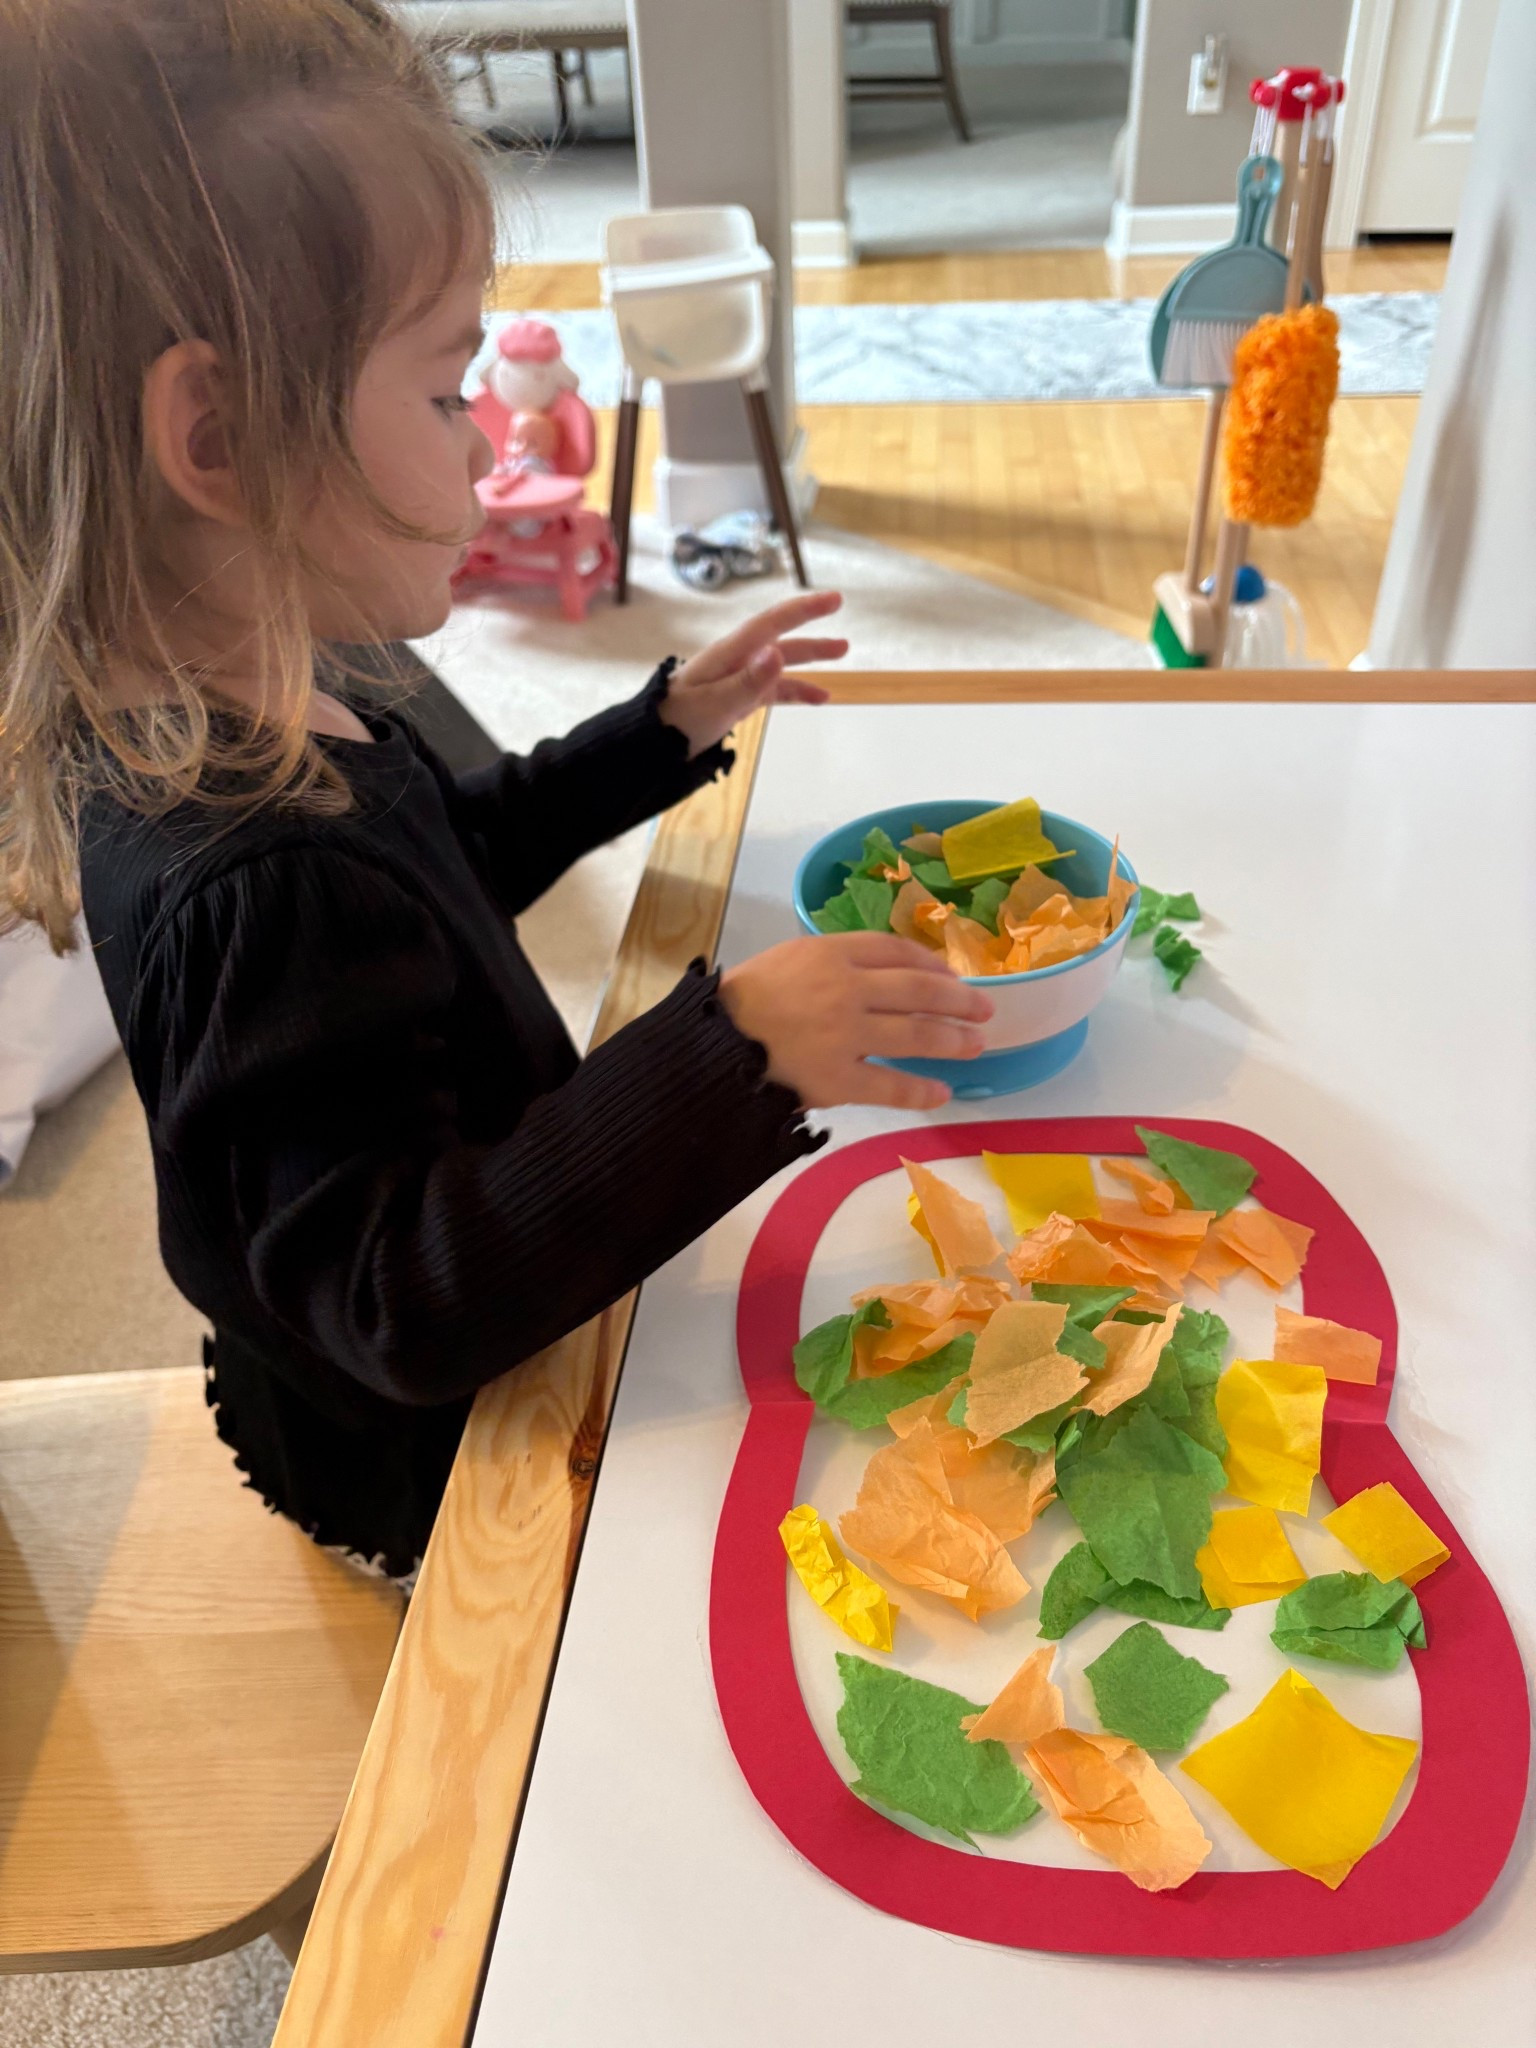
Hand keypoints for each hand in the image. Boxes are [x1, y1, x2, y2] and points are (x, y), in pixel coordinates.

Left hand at [659, 591, 846, 757]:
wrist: (653, 742)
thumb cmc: (679, 720)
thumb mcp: (716, 703)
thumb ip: (749, 680)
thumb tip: (777, 652)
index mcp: (730, 653)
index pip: (773, 623)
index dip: (804, 609)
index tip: (833, 599)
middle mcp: (737, 660)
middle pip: (781, 637)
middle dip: (811, 624)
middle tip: (838, 606)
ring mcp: (739, 678)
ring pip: (781, 662)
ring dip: (811, 656)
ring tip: (842, 651)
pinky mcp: (738, 697)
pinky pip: (774, 689)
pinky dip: (797, 690)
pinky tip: (819, 698)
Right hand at [720, 933, 994, 1111]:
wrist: (710, 1044)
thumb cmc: (743, 1000)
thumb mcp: (788, 958)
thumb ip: (833, 960)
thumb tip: (883, 973)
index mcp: (831, 952)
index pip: (896, 952)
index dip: (931, 963)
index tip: (950, 975)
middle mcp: (847, 989)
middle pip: (918, 990)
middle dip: (957, 1000)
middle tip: (983, 1009)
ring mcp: (845, 1035)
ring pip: (914, 1034)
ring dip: (952, 1040)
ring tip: (975, 1045)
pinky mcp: (837, 1079)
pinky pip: (890, 1086)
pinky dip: (920, 1091)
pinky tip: (941, 1093)